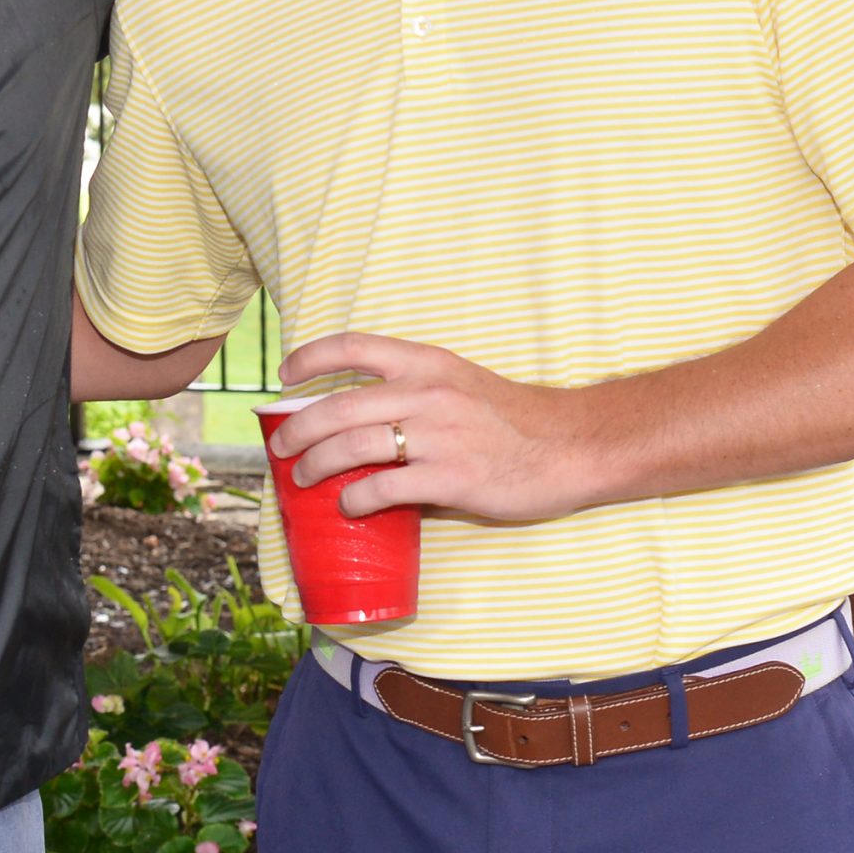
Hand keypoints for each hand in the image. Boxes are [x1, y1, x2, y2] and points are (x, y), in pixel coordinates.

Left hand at [267, 334, 615, 525]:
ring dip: (316, 465)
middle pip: (338, 406)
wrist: (572, 445)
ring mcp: (438, 435)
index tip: (284, 375)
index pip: (354, 346)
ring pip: (351, 447)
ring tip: (304, 477)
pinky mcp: (451, 477)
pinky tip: (348, 506)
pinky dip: (355, 499)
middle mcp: (427, 392)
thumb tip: (356, 424)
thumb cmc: (514, 418)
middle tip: (281, 446)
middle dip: (297, 428)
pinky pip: (383, 489)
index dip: (310, 358)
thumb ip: (413, 394)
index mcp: (428, 363)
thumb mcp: (460, 385)